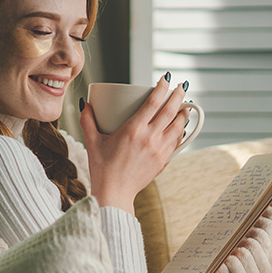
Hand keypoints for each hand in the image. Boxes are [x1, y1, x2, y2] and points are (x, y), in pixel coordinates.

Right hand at [79, 76, 192, 214]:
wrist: (114, 194)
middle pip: (171, 111)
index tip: (166, 78)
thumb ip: (87, 120)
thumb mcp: (92, 142)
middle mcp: (149, 138)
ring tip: (186, 104)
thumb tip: (85, 103)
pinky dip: (181, 132)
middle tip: (181, 86)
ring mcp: (159, 150)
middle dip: (178, 95)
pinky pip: (177, 142)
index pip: (153, 102)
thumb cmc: (102, 169)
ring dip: (184, 113)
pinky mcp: (163, 161)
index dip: (162, 87)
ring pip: (178, 126)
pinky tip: (181, 127)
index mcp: (133, 130)